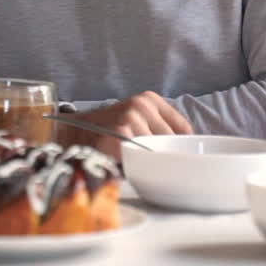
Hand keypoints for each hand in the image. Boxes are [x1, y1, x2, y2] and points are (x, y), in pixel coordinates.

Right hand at [55, 91, 192, 158]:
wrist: (76, 131)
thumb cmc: (111, 129)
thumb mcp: (138, 119)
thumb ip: (160, 129)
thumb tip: (189, 153)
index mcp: (151, 99)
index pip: (183, 129)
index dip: (183, 147)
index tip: (182, 159)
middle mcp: (142, 105)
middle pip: (171, 141)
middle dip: (166, 156)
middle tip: (156, 165)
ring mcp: (131, 117)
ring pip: (156, 151)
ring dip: (150, 162)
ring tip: (136, 162)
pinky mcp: (120, 133)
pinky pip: (139, 157)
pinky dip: (136, 165)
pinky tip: (127, 163)